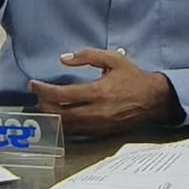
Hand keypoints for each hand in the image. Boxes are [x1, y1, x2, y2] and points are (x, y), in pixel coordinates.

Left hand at [28, 49, 178, 136]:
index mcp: (98, 92)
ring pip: (66, 125)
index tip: (33, 84)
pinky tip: (58, 117)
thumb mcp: (113, 59)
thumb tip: (63, 58)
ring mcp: (98, 125)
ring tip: (44, 104)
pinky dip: (63, 125)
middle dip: (44, 104)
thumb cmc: (133, 77)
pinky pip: (76, 132)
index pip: (62, 94)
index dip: (44, 90)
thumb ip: (87, 56)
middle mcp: (96, 112)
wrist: (155, 99)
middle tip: (37, 94)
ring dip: (51, 116)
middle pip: (60, 113)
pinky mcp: (101, 133)